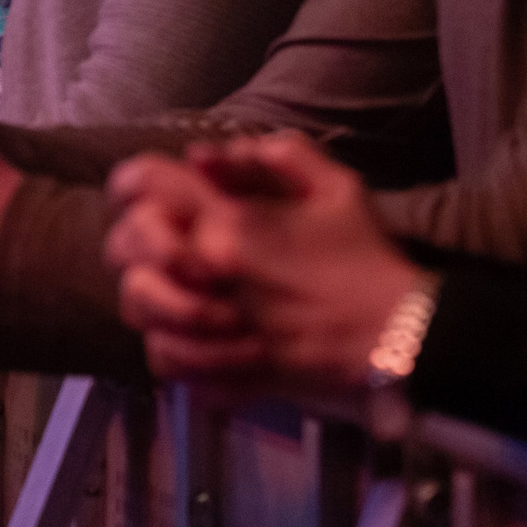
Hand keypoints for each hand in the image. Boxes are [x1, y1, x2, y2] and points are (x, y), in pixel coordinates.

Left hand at [103, 135, 422, 396]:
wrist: (399, 336)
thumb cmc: (367, 257)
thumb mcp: (336, 187)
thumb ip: (275, 156)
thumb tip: (206, 154)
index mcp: (231, 222)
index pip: (143, 184)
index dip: (134, 180)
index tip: (143, 189)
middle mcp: (211, 271)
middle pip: (127, 246)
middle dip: (138, 241)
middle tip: (163, 244)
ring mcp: (214, 324)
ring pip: (138, 309)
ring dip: (151, 297)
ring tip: (177, 293)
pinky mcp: (228, 372)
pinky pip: (168, 363)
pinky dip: (174, 353)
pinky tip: (197, 341)